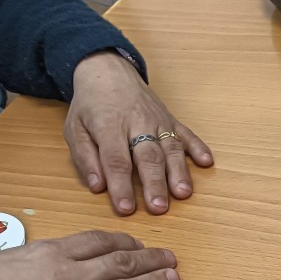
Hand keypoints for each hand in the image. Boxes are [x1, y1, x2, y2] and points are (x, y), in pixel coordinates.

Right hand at [0, 231, 179, 279]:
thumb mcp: (13, 260)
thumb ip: (45, 257)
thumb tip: (67, 256)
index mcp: (53, 254)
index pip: (102, 242)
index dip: (128, 243)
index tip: (141, 246)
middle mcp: (69, 278)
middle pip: (121, 264)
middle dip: (151, 261)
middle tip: (171, 260)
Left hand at [65, 51, 213, 215]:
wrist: (108, 70)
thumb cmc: (91, 105)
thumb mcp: (74, 129)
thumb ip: (85, 158)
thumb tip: (98, 186)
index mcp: (108, 126)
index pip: (116, 160)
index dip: (121, 185)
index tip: (126, 208)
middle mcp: (137, 123)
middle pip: (148, 157)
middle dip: (154, 184)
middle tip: (158, 208)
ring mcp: (158, 121)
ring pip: (170, 149)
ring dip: (178, 172)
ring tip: (183, 194)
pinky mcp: (172, 120)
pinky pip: (187, 134)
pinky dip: (198, 148)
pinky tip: (206, 162)